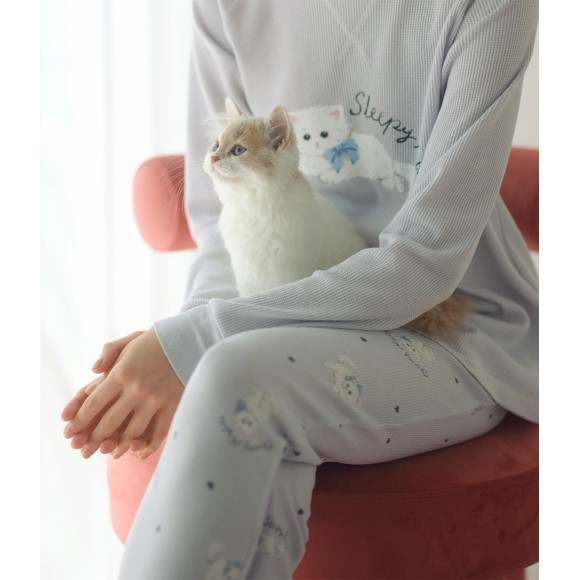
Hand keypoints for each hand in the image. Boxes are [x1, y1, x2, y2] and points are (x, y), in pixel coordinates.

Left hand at [62, 328, 183, 459]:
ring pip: (133, 431)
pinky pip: (159, 432)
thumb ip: (107, 353)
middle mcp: (136, 389)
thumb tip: (93, 371)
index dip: (79, 420)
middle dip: (94, 437)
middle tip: (84, 447)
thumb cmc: (154, 341)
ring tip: (110, 451)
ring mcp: (155, 399)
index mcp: (121, 373)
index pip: (93, 403)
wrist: (189, 340)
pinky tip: (139, 452)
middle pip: (109, 421)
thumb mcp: (128, 341)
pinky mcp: (173, 404)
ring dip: (119, 444)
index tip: (70, 430)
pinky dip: (148, 446)